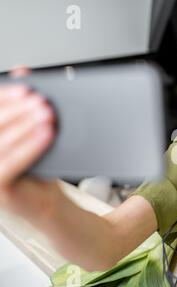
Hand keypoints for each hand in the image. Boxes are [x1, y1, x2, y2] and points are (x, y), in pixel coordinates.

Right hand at [0, 67, 56, 216]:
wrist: (47, 200)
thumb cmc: (37, 165)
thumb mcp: (28, 131)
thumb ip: (23, 104)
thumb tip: (23, 72)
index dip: (4, 97)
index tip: (26, 88)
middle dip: (18, 110)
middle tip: (41, 100)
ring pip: (1, 142)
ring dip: (26, 125)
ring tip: (48, 114)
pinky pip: (12, 163)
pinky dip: (31, 146)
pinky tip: (48, 133)